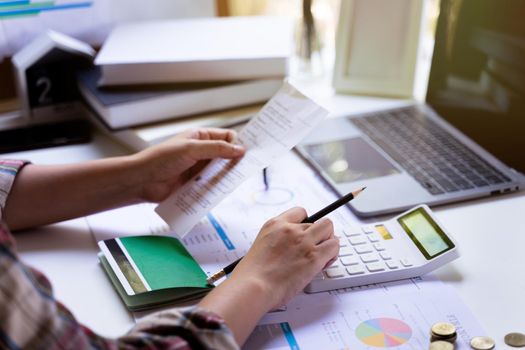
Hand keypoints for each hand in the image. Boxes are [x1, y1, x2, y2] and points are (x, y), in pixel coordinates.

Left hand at [131, 128, 244, 202]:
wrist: (142, 181)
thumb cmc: (161, 159)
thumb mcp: (191, 149)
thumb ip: (217, 149)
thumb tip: (239, 149)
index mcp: (199, 137)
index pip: (225, 137)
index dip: (238, 142)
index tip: (250, 151)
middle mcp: (200, 152)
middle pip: (225, 155)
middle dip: (235, 160)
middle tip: (248, 166)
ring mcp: (198, 169)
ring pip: (220, 171)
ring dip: (227, 175)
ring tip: (237, 179)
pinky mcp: (195, 184)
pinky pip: (212, 185)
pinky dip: (218, 187)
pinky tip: (224, 189)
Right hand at [198, 207, 338, 343]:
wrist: (253, 286)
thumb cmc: (253, 275)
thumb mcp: (262, 246)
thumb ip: (279, 241)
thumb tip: (291, 249)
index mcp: (275, 224)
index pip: (300, 212)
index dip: (307, 224)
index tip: (307, 234)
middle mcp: (291, 229)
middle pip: (319, 221)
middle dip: (320, 234)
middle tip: (317, 246)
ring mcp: (303, 241)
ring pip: (329, 229)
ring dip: (328, 241)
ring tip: (322, 255)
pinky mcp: (314, 256)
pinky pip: (334, 246)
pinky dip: (332, 254)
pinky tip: (324, 263)